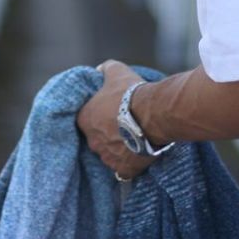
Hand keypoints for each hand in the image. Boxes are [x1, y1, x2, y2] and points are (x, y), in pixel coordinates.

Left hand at [77, 60, 155, 179]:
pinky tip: (139, 151)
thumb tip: (99, 70)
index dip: (98, 114)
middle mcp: (92, 141)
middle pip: (97, 137)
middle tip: (124, 121)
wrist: (153, 114)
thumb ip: (104, 69)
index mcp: (85, 119)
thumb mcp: (116, 71)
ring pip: (110, 153)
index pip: (86, 118)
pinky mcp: (124, 169)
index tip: (110, 109)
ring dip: (119, 146)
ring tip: (135, 134)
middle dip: (108, 131)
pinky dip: (130, 161)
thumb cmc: (130, 92)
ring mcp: (107, 158)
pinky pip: (124, 168)